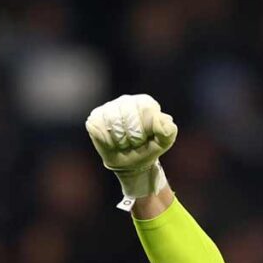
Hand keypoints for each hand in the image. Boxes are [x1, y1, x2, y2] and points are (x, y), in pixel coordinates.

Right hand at [86, 94, 177, 210]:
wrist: (131, 162)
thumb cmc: (148, 148)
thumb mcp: (164, 142)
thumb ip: (168, 130)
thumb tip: (162, 118)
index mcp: (144, 102)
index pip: (145, 109)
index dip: (146, 128)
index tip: (147, 137)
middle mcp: (125, 101)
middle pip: (128, 116)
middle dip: (133, 136)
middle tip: (135, 143)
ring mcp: (108, 108)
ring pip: (113, 123)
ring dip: (120, 140)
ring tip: (125, 143)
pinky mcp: (94, 118)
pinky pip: (99, 129)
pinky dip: (107, 141)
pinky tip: (113, 143)